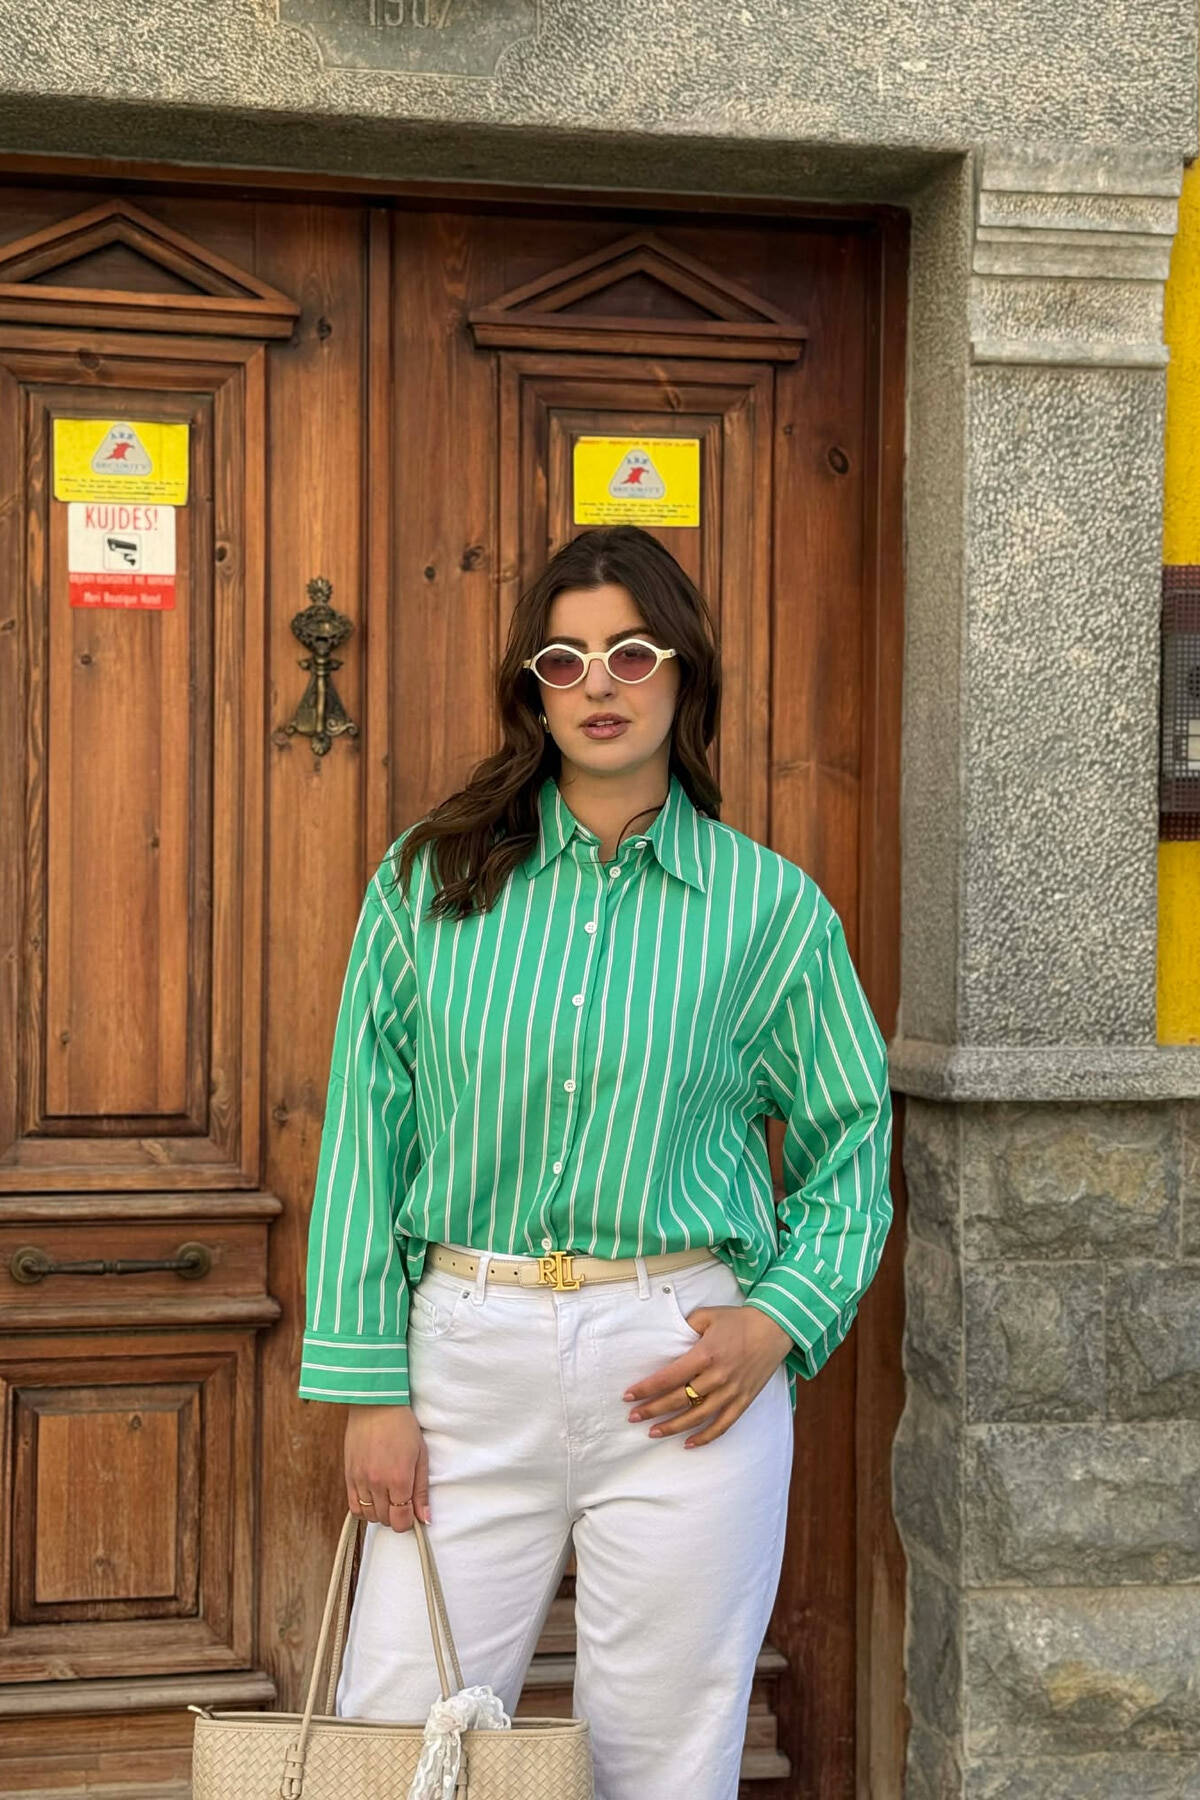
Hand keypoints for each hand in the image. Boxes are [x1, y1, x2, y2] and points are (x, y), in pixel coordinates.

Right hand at [344, 1404, 429, 1531]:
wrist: (375, 1405)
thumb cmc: (402, 1427)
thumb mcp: (420, 1456)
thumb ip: (421, 1490)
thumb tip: (424, 1518)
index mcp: (399, 1479)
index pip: (401, 1520)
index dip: (408, 1522)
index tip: (412, 1514)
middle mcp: (377, 1483)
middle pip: (385, 1520)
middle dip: (396, 1517)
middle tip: (402, 1503)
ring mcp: (360, 1480)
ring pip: (369, 1516)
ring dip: (380, 1513)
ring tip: (388, 1498)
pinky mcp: (348, 1476)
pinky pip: (353, 1506)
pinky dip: (364, 1509)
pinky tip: (373, 1499)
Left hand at [623, 1304, 792, 1447]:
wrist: (775, 1328)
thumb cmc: (738, 1320)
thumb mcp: (708, 1315)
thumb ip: (685, 1327)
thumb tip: (667, 1340)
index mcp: (706, 1354)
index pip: (669, 1377)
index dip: (647, 1388)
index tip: (629, 1396)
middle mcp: (718, 1376)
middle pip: (679, 1399)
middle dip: (653, 1410)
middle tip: (633, 1417)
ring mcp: (732, 1391)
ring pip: (697, 1416)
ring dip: (673, 1427)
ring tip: (652, 1432)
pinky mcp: (744, 1400)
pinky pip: (723, 1425)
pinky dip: (706, 1437)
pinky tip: (689, 1443)